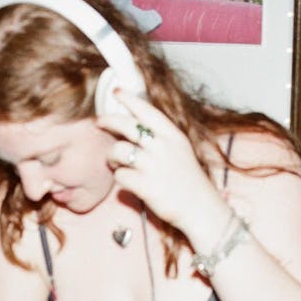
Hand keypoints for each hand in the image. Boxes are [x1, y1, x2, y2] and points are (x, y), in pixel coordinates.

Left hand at [97, 91, 223, 233]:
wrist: (200, 209)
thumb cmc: (188, 180)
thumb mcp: (180, 151)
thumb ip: (161, 137)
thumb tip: (135, 125)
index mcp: (173, 136)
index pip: (146, 110)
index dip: (128, 98)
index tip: (116, 91)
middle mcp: (163, 147)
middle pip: (127, 126)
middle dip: (108, 121)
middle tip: (99, 122)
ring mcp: (153, 166)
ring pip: (118, 150)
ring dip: (112, 156)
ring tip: (116, 162)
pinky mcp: (145, 186)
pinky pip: (119, 175)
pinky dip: (120, 177)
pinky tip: (126, 180)